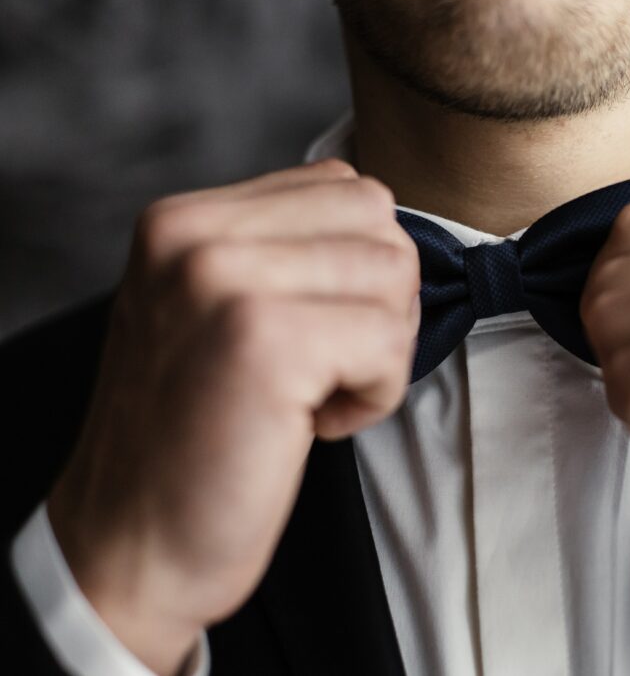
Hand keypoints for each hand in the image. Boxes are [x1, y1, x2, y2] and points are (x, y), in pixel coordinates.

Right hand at [47, 159, 418, 674]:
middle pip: (378, 221)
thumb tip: (384, 232)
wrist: (133, 545)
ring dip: (379, 350)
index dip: (359, 268)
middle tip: (327, 368)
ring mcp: (225, 281)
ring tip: (314, 395)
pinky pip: (387, 341)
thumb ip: (281, 253)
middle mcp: (194, 235)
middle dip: (381, 302)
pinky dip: (376, 394)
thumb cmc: (193, 437)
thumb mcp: (212, 314)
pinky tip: (316, 424)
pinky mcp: (264, 342)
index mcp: (183, 220)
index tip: (315, 333)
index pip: (342, 186)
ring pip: (393, 274)